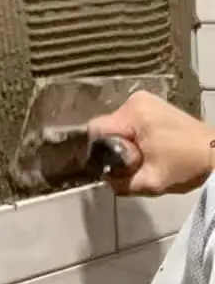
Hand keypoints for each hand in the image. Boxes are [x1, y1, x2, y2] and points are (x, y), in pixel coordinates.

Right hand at [88, 92, 214, 196]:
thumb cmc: (186, 165)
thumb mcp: (150, 183)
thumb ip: (119, 183)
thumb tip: (104, 179)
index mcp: (133, 112)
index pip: (96, 130)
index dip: (98, 152)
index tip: (113, 167)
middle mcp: (135, 100)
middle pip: (108, 128)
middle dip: (116, 149)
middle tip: (135, 165)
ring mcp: (144, 100)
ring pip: (119, 126)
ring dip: (126, 144)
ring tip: (145, 158)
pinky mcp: (153, 105)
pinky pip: (131, 123)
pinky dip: (135, 138)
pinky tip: (150, 149)